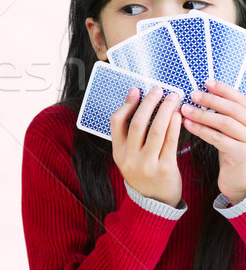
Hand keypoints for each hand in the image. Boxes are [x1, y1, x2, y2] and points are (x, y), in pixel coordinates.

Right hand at [110, 87, 182, 206]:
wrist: (154, 203)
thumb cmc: (143, 174)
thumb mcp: (128, 157)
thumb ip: (130, 135)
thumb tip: (137, 103)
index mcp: (117, 152)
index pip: (117, 122)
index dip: (127, 104)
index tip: (136, 90)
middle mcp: (130, 158)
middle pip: (138, 123)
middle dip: (149, 103)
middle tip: (158, 90)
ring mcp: (147, 164)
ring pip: (155, 131)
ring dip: (164, 111)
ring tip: (172, 98)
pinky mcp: (165, 169)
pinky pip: (170, 142)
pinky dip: (174, 126)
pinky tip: (178, 115)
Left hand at [182, 80, 245, 204]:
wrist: (242, 184)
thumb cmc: (234, 154)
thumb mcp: (232, 132)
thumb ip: (224, 116)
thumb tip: (204, 96)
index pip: (240, 100)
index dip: (224, 90)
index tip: (207, 82)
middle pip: (233, 109)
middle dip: (211, 100)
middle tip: (193, 94)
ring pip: (225, 123)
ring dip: (202, 114)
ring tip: (185, 109)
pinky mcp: (241, 155)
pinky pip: (218, 139)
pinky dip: (201, 130)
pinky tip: (188, 125)